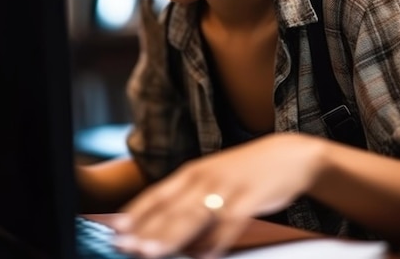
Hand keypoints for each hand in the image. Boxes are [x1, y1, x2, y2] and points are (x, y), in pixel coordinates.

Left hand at [112, 133, 323, 257]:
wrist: (288, 156)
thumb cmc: (245, 172)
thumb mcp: (213, 179)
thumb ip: (189, 200)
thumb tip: (162, 229)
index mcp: (193, 173)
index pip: (157, 195)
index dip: (135, 214)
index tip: (115, 231)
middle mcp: (205, 178)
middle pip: (170, 208)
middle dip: (145, 231)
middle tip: (124, 247)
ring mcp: (227, 187)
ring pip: (193, 214)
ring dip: (170, 236)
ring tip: (150, 253)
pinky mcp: (250, 197)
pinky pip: (230, 222)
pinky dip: (216, 240)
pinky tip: (205, 257)